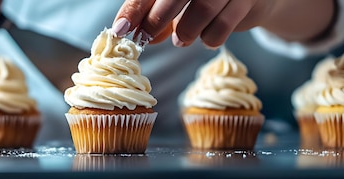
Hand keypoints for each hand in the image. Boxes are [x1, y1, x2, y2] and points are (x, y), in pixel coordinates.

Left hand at [113, 0, 334, 48]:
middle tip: (147, 38)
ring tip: (182, 38)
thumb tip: (127, 30)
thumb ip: (150, 10)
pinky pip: (222, 27)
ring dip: (185, 33)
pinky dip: (209, 39)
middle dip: (156, 21)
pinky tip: (206, 37)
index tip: (122, 29)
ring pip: (201, 11)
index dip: (135, 8)